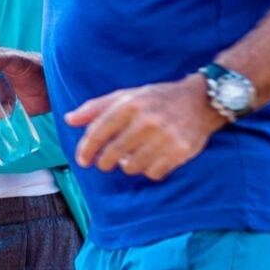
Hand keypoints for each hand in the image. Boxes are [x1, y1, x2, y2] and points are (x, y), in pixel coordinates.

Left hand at [66, 76, 224, 181]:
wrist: (200, 100)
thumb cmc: (157, 98)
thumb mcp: (126, 96)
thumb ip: (96, 108)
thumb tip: (68, 120)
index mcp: (130, 104)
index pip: (99, 131)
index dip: (86, 148)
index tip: (82, 161)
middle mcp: (147, 121)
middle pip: (113, 154)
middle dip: (105, 162)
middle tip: (105, 162)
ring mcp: (164, 137)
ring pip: (132, 167)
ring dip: (129, 166)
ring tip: (133, 156)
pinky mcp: (180, 152)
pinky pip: (153, 173)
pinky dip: (149, 170)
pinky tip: (152, 159)